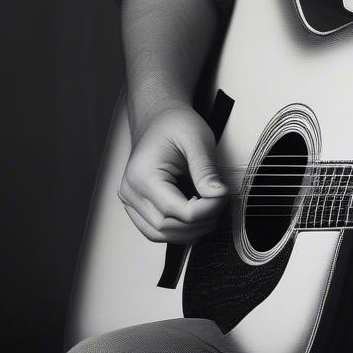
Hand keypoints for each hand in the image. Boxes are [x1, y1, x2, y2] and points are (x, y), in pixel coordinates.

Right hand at [118, 105, 226, 242]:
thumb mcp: (197, 140)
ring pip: (158, 234)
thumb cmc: (176, 125)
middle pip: (165, 227)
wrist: (160, 118)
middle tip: (220, 206)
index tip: (223, 197)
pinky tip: (196, 216)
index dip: (204, 211)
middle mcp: (130, 191)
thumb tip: (218, 195)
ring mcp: (130, 200)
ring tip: (210, 213)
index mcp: (142, 175)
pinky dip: (178, 228)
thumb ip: (206, 170)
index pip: (174, 211)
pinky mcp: (136, 205)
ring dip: (188, 232)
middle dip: (198, 224)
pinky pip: (155, 229)